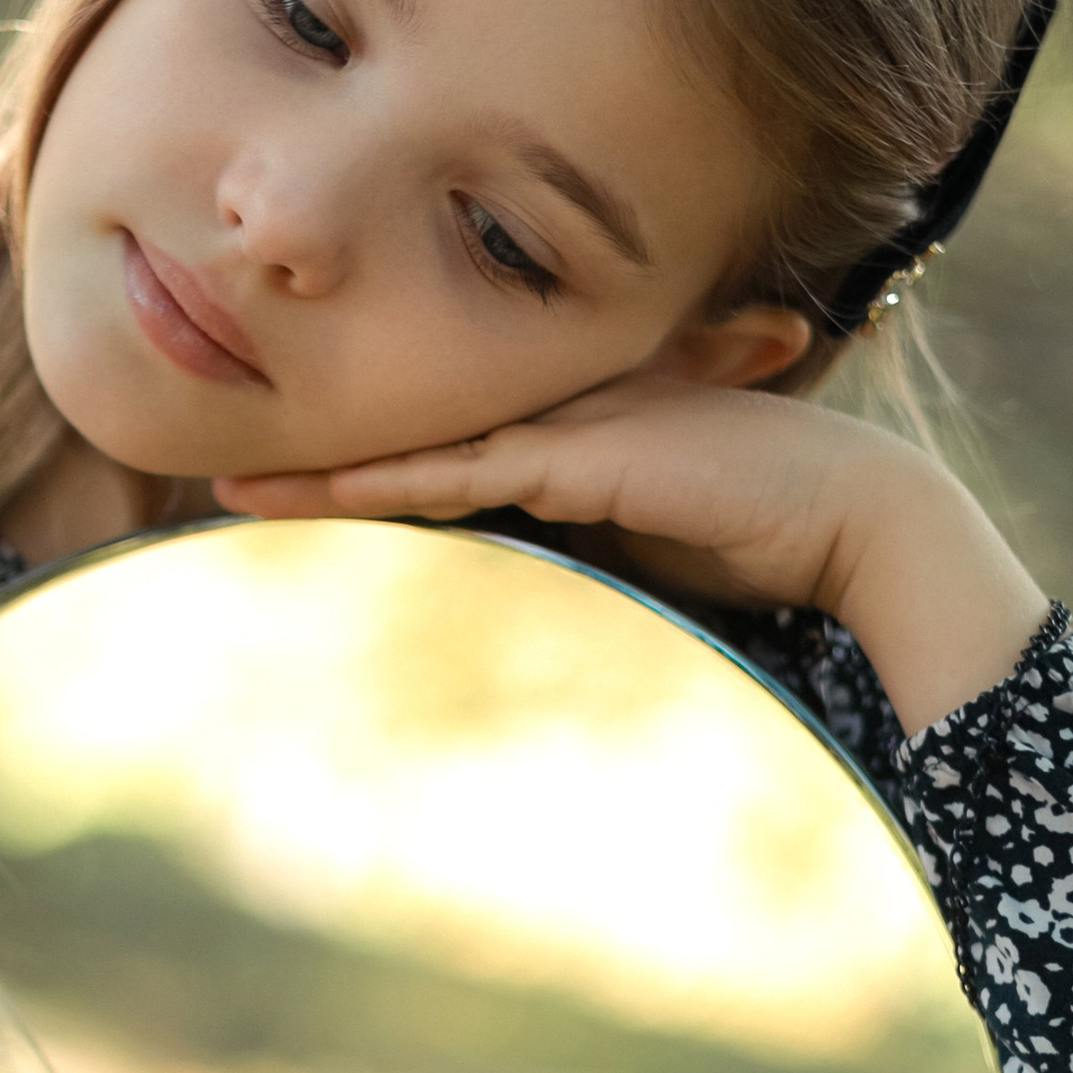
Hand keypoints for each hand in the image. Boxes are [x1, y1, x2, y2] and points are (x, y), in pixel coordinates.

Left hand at [214, 371, 1052, 737]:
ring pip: (422, 448)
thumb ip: (571, 583)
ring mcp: (571, 427)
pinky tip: (322, 495)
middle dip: (315, 466)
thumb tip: (507, 650)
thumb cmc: (759, 555)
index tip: (269, 498)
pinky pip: (469, 467)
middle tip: (215, 485)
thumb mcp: (637, 572)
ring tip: (235, 492)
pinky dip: (393, 482)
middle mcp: (556, 422)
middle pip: (410, 442)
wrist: (858, 527)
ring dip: (327, 476)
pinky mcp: (588, 451)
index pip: (437, 458)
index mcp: (564, 444)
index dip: (354, 477)